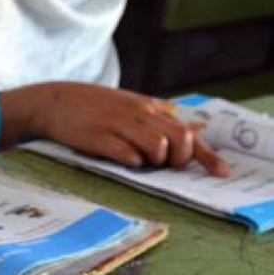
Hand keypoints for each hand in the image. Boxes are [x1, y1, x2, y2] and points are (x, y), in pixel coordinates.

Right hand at [0, 82, 229, 176]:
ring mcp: (118, 125)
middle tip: (165, 165)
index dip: (207, 154)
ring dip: (156, 161)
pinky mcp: (99, 138)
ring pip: (158, 147)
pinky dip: (132, 162)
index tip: (222, 172)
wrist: (52, 102)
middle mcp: (137, 114)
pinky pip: (128, 155)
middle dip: (179, 159)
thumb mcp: (129, 106)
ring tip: (140, 160)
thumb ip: (161, 119)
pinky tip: (122, 159)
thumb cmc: (92, 106)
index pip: (186, 131)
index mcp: (146, 107)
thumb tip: (197, 129)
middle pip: (178, 139)